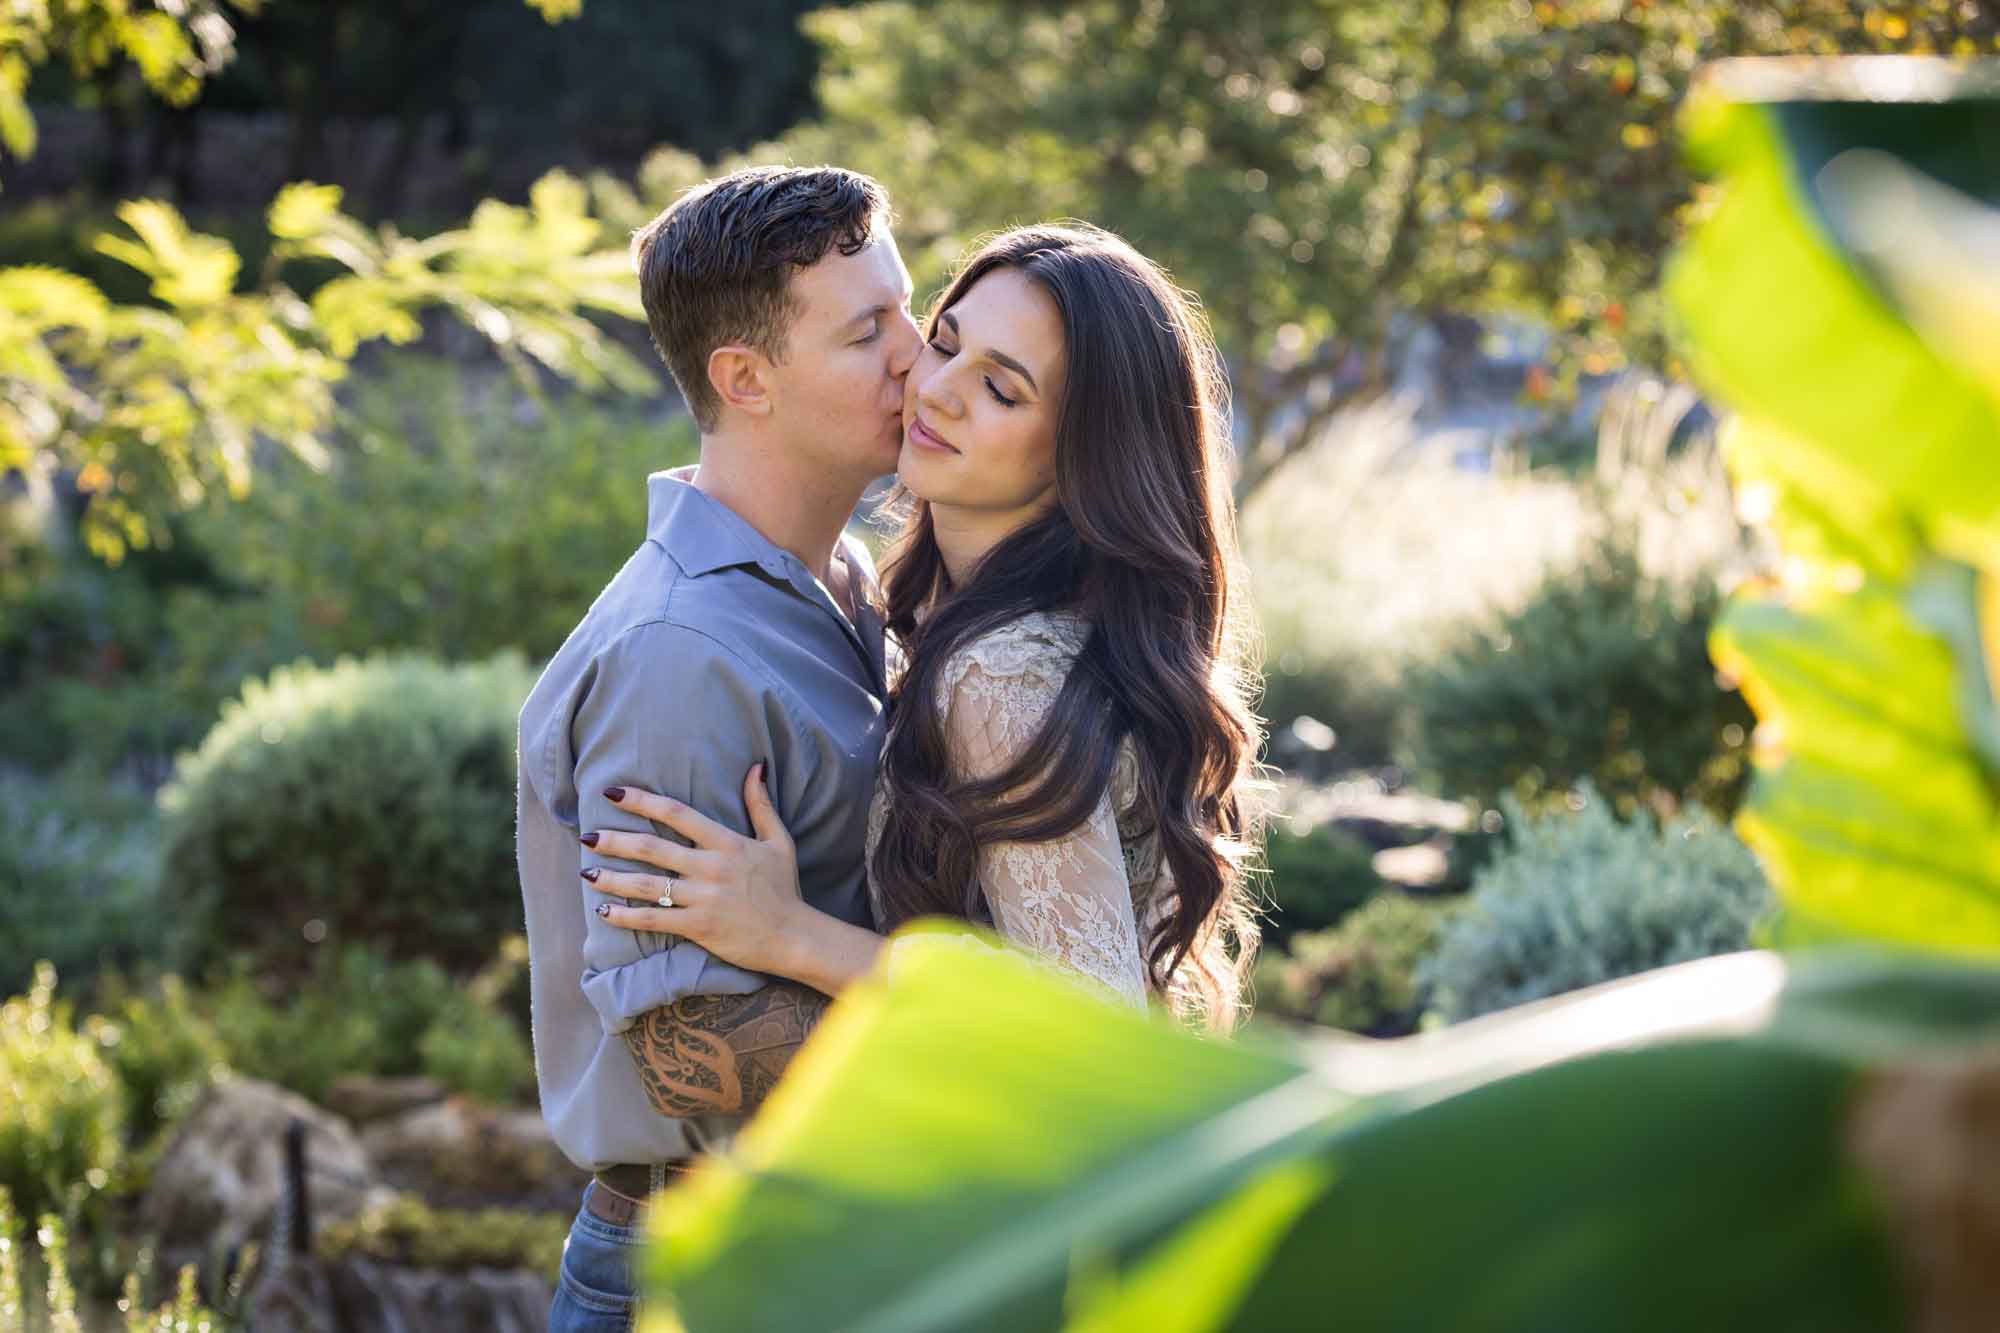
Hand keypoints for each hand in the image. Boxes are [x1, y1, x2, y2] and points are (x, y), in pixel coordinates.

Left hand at [585, 764, 805, 976]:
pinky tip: (603, 912)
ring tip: (585, 873)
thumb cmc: (784, 889)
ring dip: (612, 878)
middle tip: (586, 836)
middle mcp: (711, 867)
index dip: (642, 801)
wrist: (794, 937)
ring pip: (646, 885)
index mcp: (727, 842)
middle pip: (652, 848)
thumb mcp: (779, 841)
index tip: (613, 793)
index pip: (677, 814)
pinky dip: (625, 917)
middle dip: (614, 841)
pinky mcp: (698, 927)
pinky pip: (654, 920)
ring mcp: (703, 898)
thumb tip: (755, 767)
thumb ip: (761, 804)